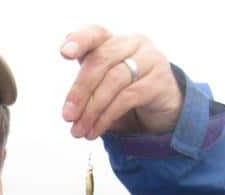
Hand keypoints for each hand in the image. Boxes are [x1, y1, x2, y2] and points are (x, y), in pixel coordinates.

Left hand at [59, 25, 183, 138]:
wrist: (160, 108)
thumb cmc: (124, 92)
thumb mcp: (101, 85)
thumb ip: (84, 86)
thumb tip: (68, 110)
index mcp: (112, 40)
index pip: (95, 33)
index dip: (79, 40)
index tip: (64, 53)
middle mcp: (132, 43)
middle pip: (101, 60)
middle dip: (80, 91)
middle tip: (67, 116)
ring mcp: (149, 59)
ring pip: (114, 81)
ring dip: (92, 110)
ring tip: (80, 131)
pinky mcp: (159, 81)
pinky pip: (127, 98)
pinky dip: (107, 116)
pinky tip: (96, 129)